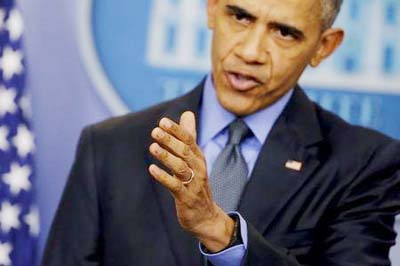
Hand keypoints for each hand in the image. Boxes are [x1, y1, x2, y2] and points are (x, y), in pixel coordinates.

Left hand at [148, 111, 234, 251]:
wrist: (205, 215)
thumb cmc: (195, 182)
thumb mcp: (194, 158)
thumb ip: (189, 136)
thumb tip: (187, 113)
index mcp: (198, 157)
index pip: (189, 140)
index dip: (176, 130)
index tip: (163, 121)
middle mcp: (198, 168)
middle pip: (184, 151)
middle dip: (170, 141)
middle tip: (155, 131)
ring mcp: (193, 183)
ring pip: (180, 167)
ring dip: (166, 157)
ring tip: (152, 147)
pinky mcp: (186, 197)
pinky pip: (175, 186)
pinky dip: (164, 177)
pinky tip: (152, 169)